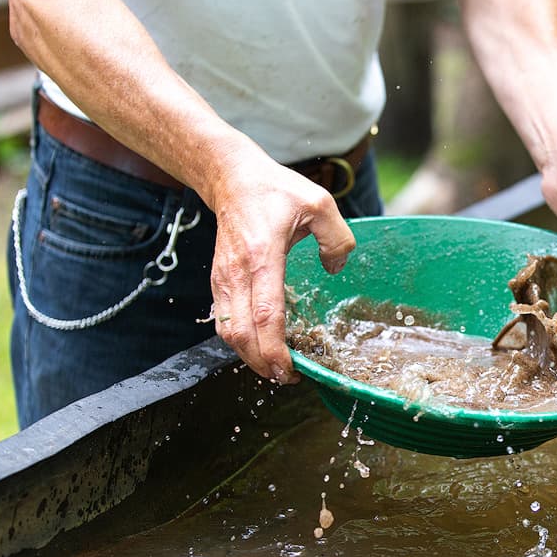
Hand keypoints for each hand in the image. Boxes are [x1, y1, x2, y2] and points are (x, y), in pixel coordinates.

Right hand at [207, 150, 355, 383]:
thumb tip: (335, 270)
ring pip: (228, 331)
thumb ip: (337, 238)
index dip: (275, 348)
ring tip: (276, 368)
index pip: (264, 313)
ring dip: (249, 356)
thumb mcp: (320, 203)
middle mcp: (237, 272)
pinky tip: (260, 347)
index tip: (290, 369)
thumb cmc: (276, 190)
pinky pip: (224, 320)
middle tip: (288, 378)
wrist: (232, 178)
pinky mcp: (218, 281)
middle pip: (241, 333)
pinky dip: (240, 341)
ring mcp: (223, 278)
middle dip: (262, 363)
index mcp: (262, 256)